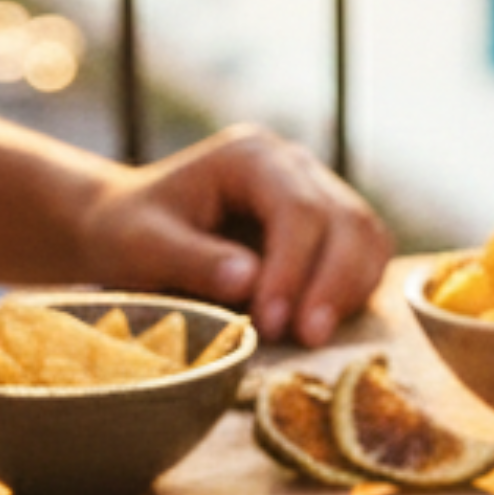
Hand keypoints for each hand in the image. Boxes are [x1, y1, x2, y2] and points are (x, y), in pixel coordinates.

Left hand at [66, 125, 390, 347]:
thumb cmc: (127, 233)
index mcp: (250, 156)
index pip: (297, 208)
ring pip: (366, 235)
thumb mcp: (141, 245)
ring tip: (314, 338)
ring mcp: (316, 191)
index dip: (294, 268)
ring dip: (350, 289)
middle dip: (333, 283)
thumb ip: (193, 259)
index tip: (273, 323)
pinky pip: (364, 254)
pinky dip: (353, 291)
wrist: (127, 227)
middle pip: (346, 219)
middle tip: (307, 339)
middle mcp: (293, 165)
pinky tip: (320, 325)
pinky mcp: (325, 226)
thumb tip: (250, 281)